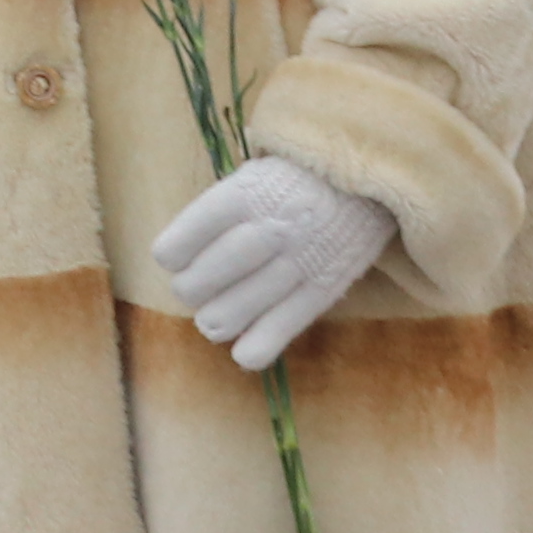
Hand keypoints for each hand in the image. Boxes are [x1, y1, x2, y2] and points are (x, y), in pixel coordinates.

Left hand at [153, 155, 394, 371]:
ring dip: (219, 319)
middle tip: (191, 291)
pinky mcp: (326, 285)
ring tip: (211, 322)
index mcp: (248, 192)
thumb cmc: (289, 183)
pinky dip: (261, 344)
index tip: (170, 260)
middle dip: (193, 288)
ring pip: (248, 300)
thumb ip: (219, 212)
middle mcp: (273, 225)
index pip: (196, 228)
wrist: (362, 183)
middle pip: (217, 268)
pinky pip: (289, 321)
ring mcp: (302, 258)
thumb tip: (177, 258)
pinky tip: (243, 354)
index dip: (173, 252)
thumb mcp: (251, 178)